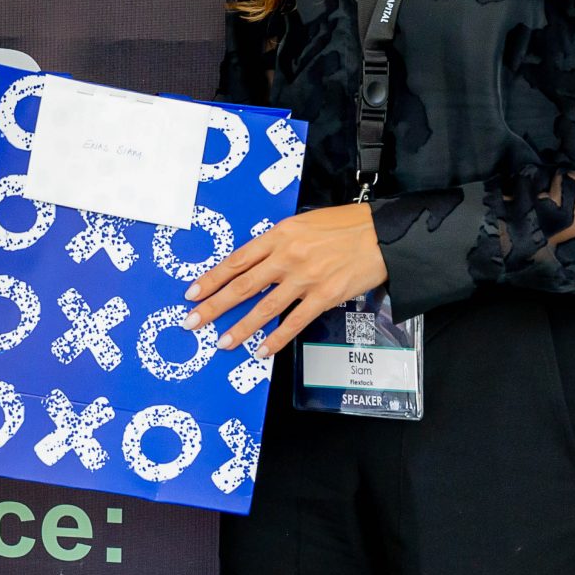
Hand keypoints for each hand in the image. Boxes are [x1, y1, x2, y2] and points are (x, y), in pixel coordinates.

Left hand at [183, 205, 387, 356]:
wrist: (381, 235)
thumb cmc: (346, 226)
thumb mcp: (304, 223)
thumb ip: (279, 242)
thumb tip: (257, 262)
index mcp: (280, 235)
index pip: (237, 260)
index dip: (212, 278)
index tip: (193, 292)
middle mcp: (288, 256)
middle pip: (242, 285)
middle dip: (214, 305)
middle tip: (192, 321)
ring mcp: (305, 278)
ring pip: (264, 308)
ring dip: (240, 327)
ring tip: (222, 342)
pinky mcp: (324, 297)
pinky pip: (294, 322)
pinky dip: (276, 339)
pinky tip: (262, 350)